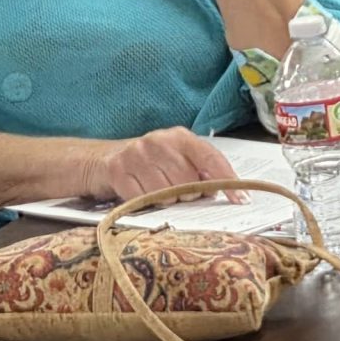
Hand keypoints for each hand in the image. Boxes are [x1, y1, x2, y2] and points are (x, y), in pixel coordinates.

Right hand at [82, 127, 240, 202]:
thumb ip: (199, 169)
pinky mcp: (116, 171)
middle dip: (187, 195)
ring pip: (166, 194)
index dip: (229, 182)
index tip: (241, 201)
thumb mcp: (174, 159)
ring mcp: (136, 155)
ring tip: (156, 192)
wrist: (98, 160)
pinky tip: (138, 194)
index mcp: (180, 137)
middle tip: (176, 192)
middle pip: (189, 183)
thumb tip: (226, 189)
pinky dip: (143, 203)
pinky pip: (141, 200)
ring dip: (164, 201)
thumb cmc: (147, 163)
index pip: (212, 159)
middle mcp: (159, 141)